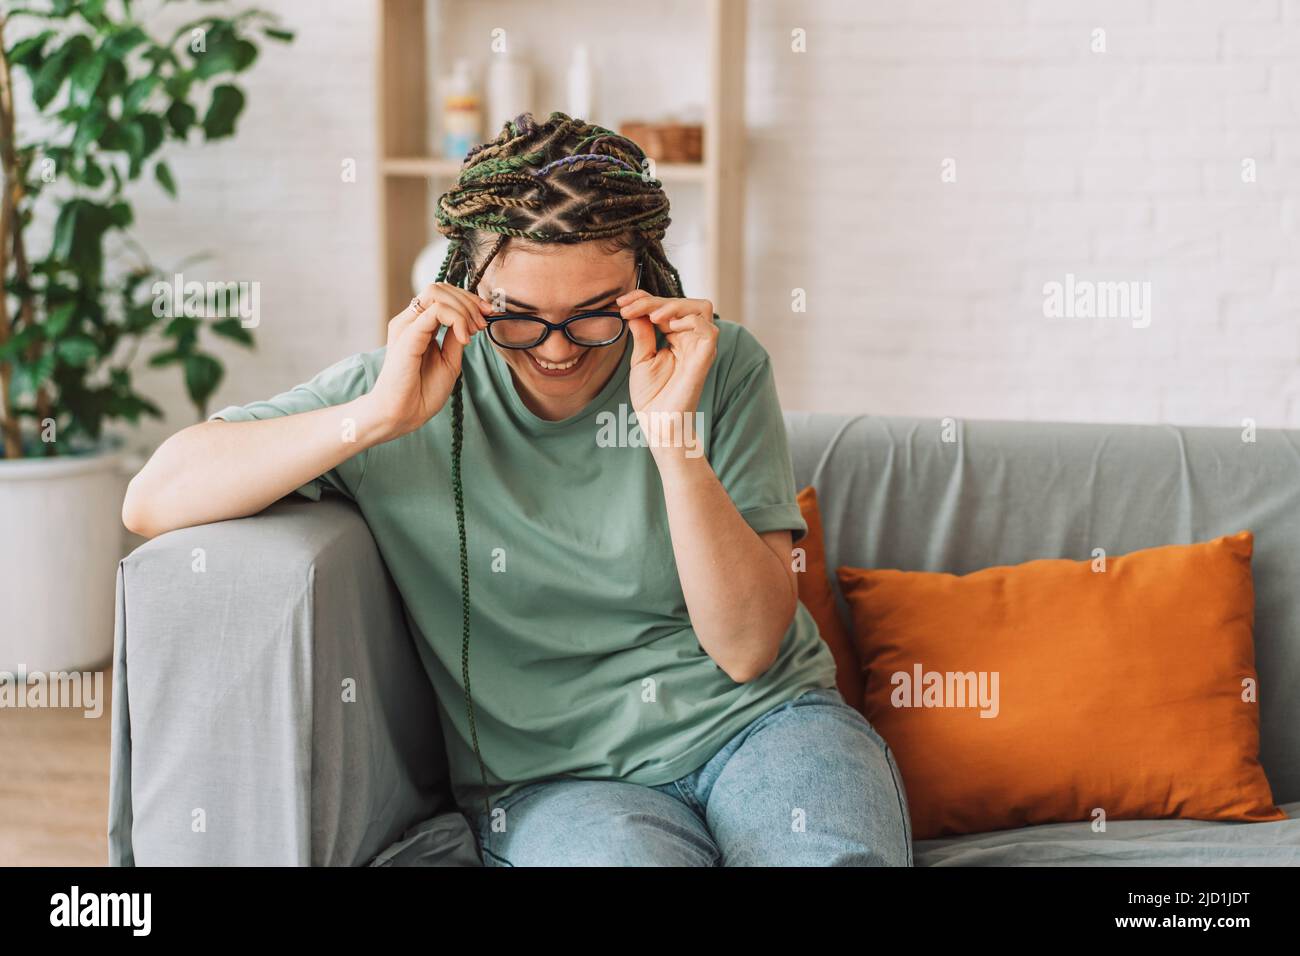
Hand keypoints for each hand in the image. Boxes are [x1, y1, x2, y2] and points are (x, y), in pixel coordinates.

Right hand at [366, 281, 491, 439]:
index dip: (469, 300)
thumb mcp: (450, 360)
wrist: (403, 414)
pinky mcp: (407, 336)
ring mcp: (406, 326)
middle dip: (469, 300)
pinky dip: (457, 320)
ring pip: (437, 292)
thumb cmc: (422, 392)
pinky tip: (464, 339)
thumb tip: (472, 319)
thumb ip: (457, 337)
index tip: (489, 315)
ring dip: (463, 308)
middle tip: (484, 322)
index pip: (442, 295)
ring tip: (474, 330)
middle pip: (440, 288)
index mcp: (418, 325)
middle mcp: (409, 321)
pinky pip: (435, 311)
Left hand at [619, 291, 717, 460]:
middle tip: (629, 308)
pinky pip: (709, 329)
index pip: (665, 306)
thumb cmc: (651, 396)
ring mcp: (700, 347)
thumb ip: (642, 333)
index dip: (644, 298)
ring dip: (675, 305)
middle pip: (682, 302)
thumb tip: (635, 310)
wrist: (657, 422)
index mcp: (676, 337)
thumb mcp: (641, 358)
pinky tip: (669, 326)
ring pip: (701, 308)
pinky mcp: (705, 357)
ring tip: (653, 315)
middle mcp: (691, 339)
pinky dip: (690, 321)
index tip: (620, 302)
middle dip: (653, 300)